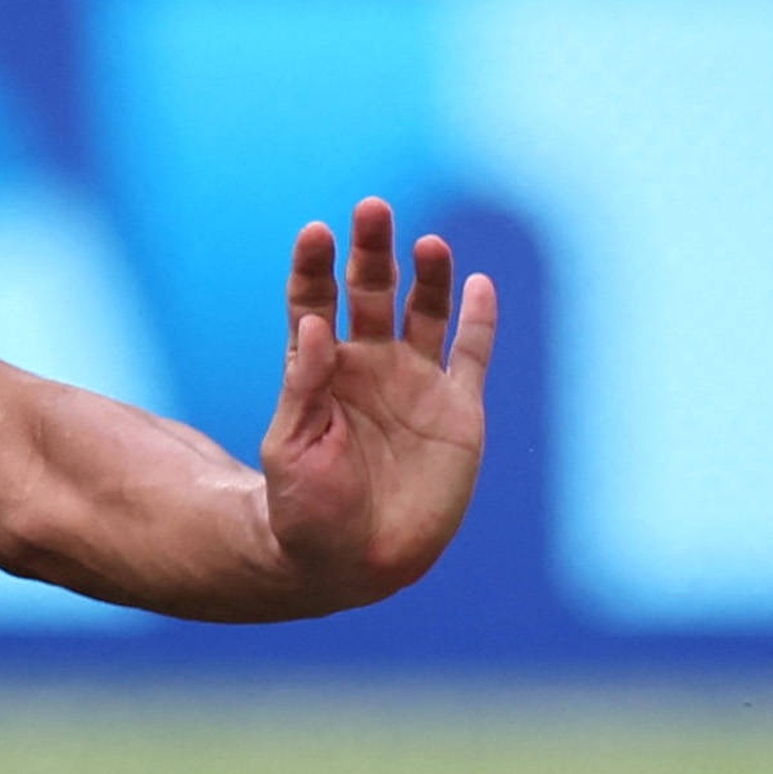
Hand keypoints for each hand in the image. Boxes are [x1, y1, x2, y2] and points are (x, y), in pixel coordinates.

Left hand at [251, 199, 495, 603]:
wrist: (352, 564)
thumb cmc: (305, 510)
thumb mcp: (292, 449)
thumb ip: (304, 386)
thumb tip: (315, 322)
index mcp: (320, 369)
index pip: (314, 302)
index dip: (315, 267)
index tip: (315, 233)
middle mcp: (369, 366)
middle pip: (371, 291)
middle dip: (372, 251)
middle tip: (372, 209)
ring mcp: (414, 386)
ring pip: (425, 313)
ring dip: (427, 276)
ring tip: (426, 243)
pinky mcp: (456, 413)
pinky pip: (471, 357)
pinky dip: (479, 321)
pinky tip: (481, 284)